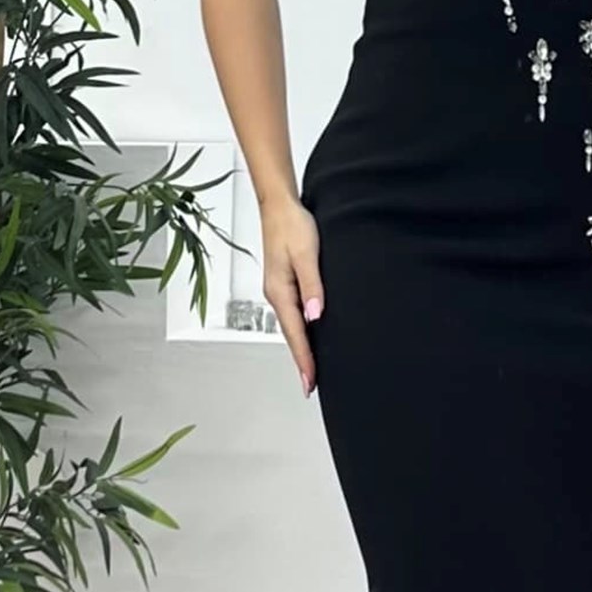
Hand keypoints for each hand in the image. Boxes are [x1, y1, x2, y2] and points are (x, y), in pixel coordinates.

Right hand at [262, 193, 323, 396]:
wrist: (279, 205)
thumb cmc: (292, 225)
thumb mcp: (307, 254)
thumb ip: (312, 285)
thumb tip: (315, 316)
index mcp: (280, 292)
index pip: (295, 334)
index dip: (304, 360)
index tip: (310, 383)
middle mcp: (276, 295)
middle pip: (291, 335)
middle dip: (301, 361)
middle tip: (311, 386)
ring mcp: (279, 289)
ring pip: (291, 326)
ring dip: (301, 347)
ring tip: (312, 369)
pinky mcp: (284, 283)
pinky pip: (293, 314)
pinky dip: (301, 330)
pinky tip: (309, 334)